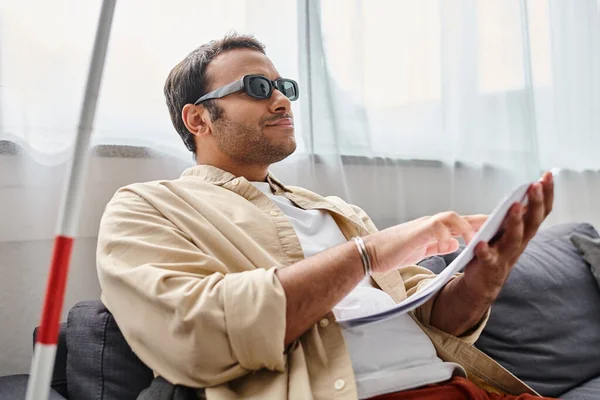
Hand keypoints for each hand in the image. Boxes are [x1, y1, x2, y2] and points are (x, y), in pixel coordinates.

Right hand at [364, 212, 487, 273]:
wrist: (372, 253)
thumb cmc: (394, 251)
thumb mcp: (422, 249)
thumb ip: (438, 245)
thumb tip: (454, 243)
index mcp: (435, 229)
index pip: (462, 224)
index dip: (480, 225)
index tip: (499, 228)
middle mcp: (432, 224)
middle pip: (462, 217)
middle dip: (483, 220)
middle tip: (503, 222)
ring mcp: (424, 226)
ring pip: (451, 218)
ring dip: (467, 226)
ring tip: (478, 238)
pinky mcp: (416, 232)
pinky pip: (435, 228)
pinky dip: (445, 235)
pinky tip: (452, 244)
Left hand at [462, 172, 553, 298]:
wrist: (484, 281)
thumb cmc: (497, 249)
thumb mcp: (510, 230)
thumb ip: (518, 213)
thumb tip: (528, 188)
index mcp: (524, 232)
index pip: (540, 211)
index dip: (546, 194)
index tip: (547, 175)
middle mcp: (519, 242)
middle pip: (532, 222)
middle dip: (535, 203)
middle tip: (535, 185)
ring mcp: (505, 255)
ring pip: (513, 238)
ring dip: (515, 222)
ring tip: (515, 206)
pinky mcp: (488, 266)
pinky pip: (488, 258)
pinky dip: (485, 251)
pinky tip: (481, 244)